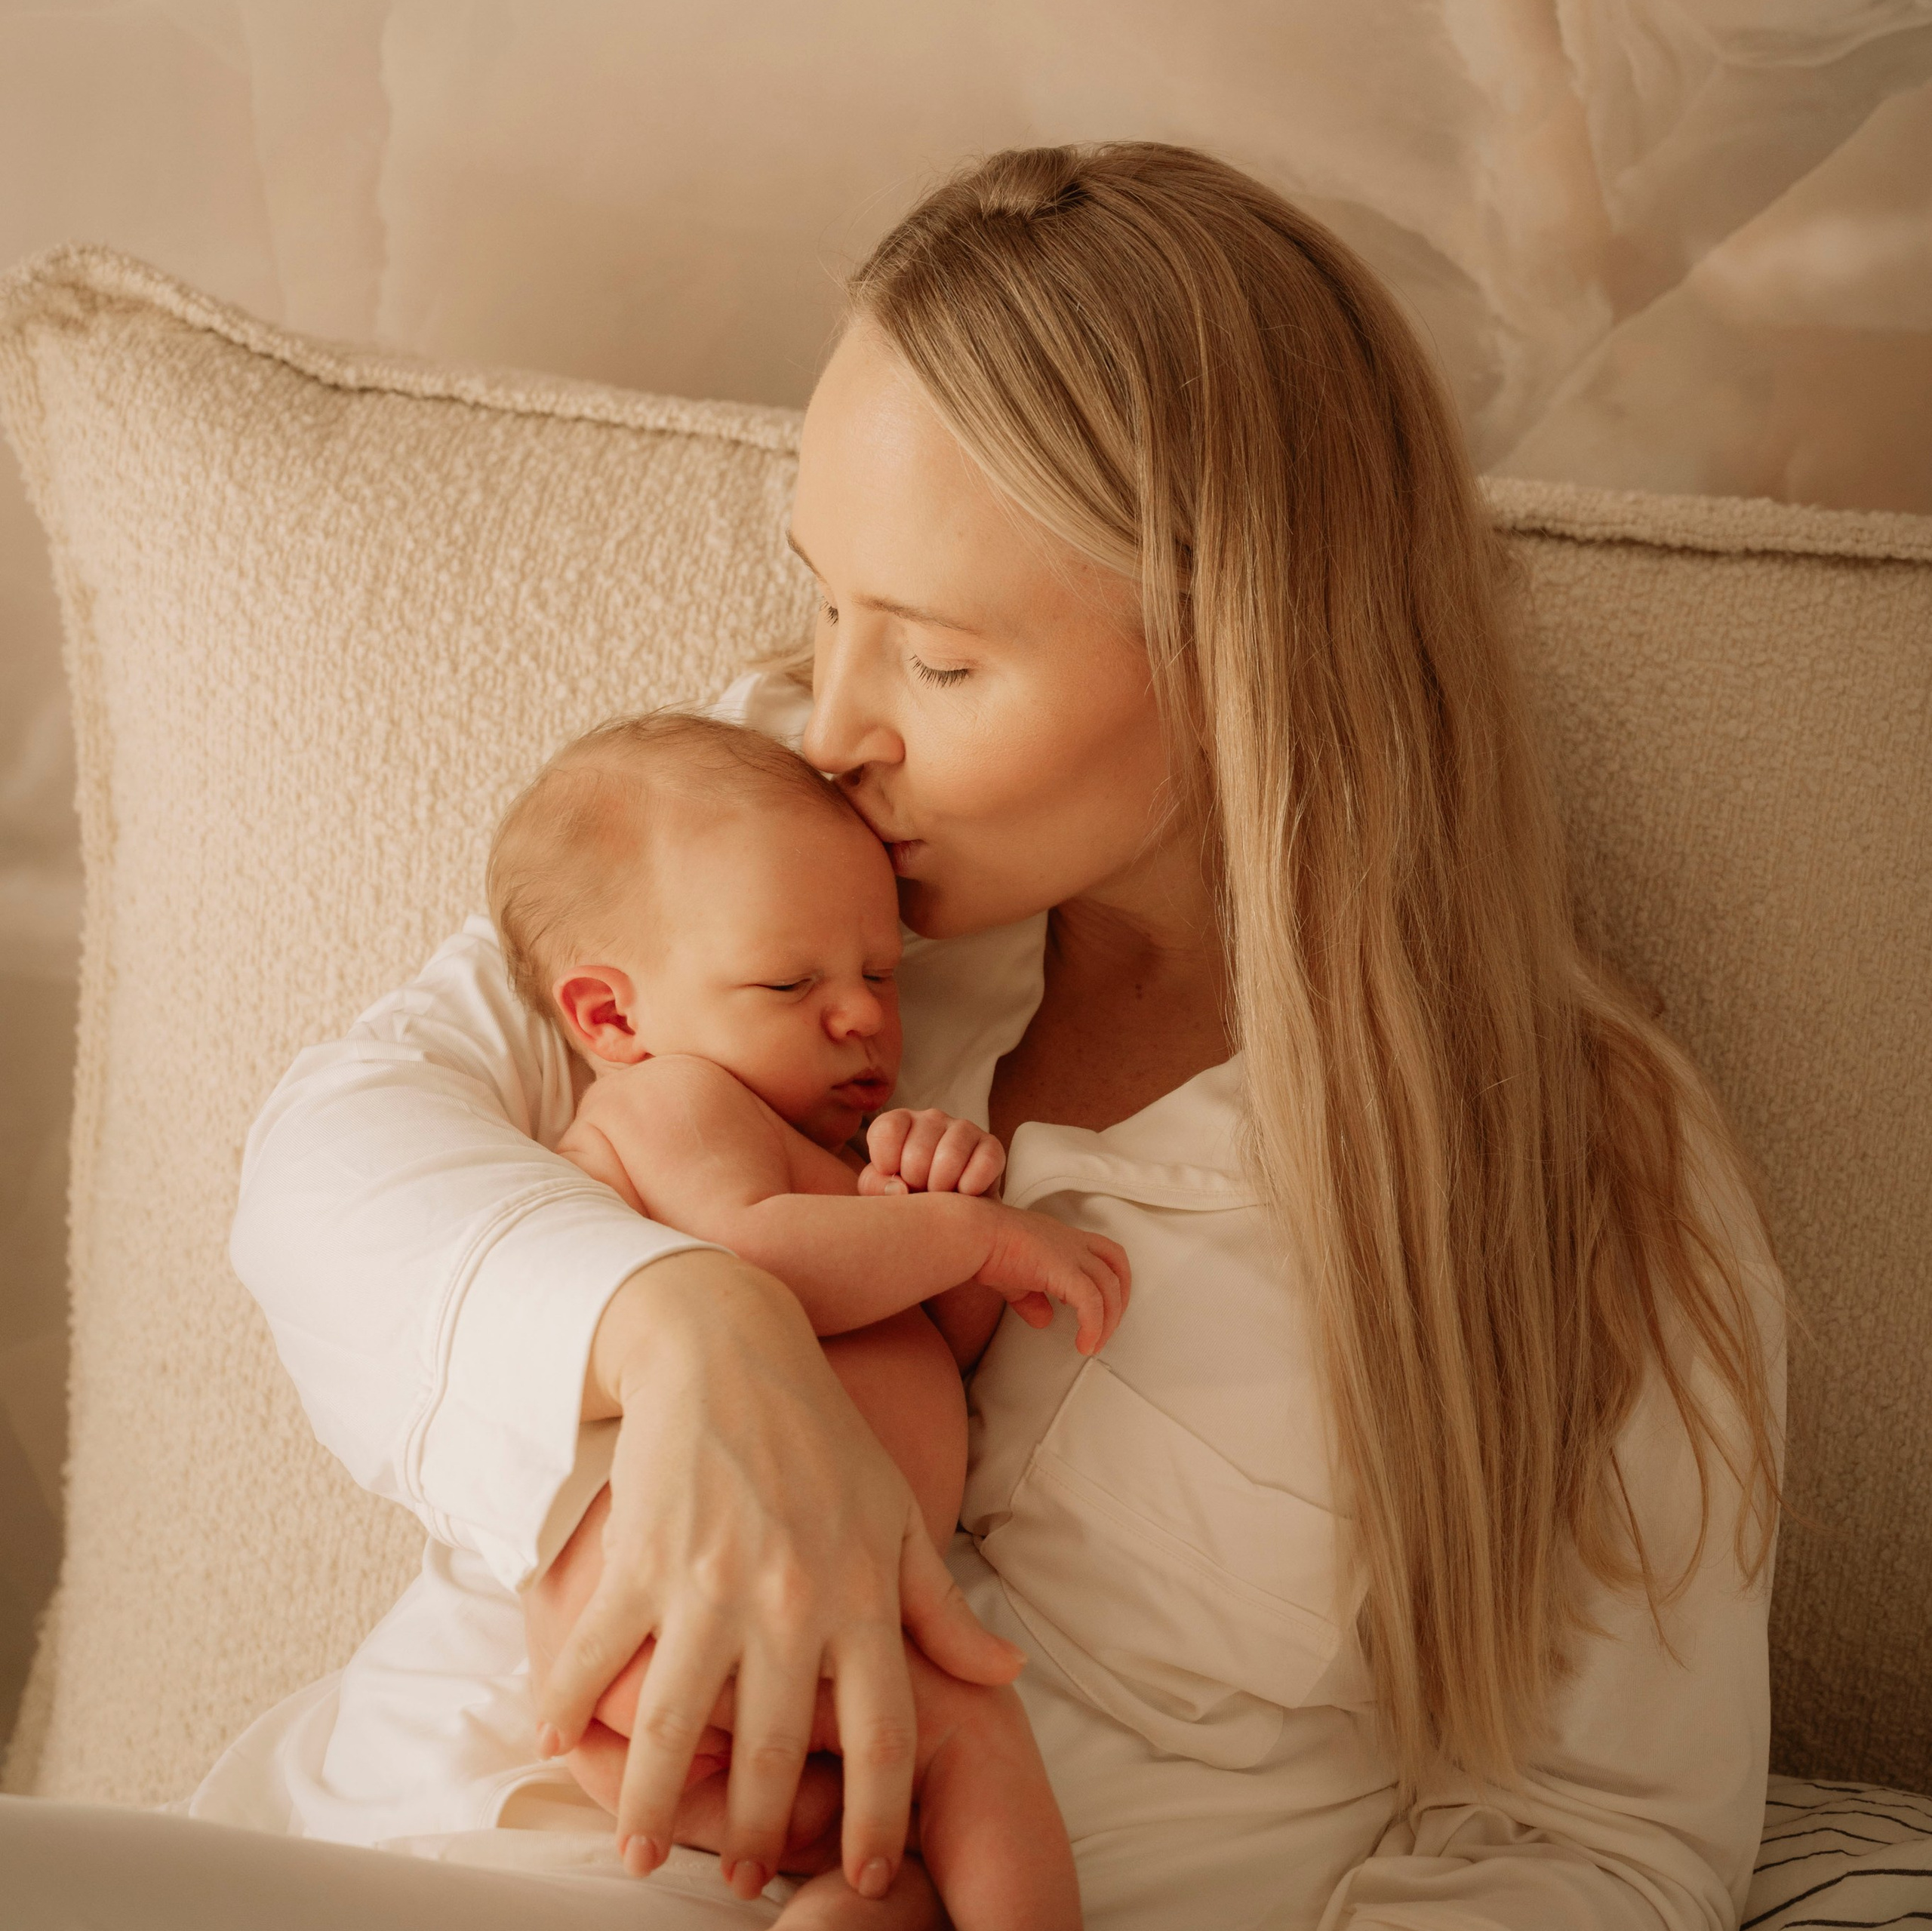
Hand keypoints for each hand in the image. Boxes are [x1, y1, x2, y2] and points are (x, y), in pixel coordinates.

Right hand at [534, 1252, 1026, 1901]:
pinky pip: (599, 1653)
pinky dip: (567, 1705)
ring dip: (652, 1802)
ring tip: (639, 1851)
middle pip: (771, 1751)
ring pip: (676, 1725)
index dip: (876, 1817)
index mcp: (861, 1595)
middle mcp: (790, 1600)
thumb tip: (1006, 1673)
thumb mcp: (899, 1513)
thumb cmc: (822, 1435)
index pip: (883, 1735)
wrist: (729, 1347)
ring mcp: (710, 1582)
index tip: (862, 1875)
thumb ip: (943, 1607)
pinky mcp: (642, 1558)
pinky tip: (555, 1745)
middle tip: (739, 1876)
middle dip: (753, 1831)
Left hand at [859, 1108, 1004, 1196]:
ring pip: (949, 1158)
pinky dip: (972, 1187)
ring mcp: (963, 1128)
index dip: (886, 1164)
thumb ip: (875, 1186)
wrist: (950, 1214)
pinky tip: (965, 1193)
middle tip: (921, 1190)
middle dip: (916, 1184)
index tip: (894, 1178)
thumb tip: (900, 1188)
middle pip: (917, 1153)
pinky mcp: (991, 1146)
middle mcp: (931, 1118)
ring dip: (943, 1187)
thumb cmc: (909, 1196)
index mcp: (900, 1122)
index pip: (886, 1131)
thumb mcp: (880, 1192)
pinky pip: (984, 1163)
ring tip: (942, 1194)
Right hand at [976, 1207, 1129, 1355]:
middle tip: (1108, 1328)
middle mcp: (1071, 1241)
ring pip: (1108, 1287)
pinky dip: (1093, 1325)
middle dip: (1120, 1299)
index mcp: (1062, 1238)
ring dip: (1107, 1320)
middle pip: (1117, 1266)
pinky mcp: (1063, 1268)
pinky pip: (1091, 1302)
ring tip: (1095, 1344)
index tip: (1103, 1306)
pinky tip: (1084, 1343)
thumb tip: (1044, 1319)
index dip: (1111, 1279)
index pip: (1104, 1252)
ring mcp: (1070, 1253)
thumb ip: (1032, 1300)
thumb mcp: (1014, 1280)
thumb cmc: (984, 1249)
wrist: (971, 1235)